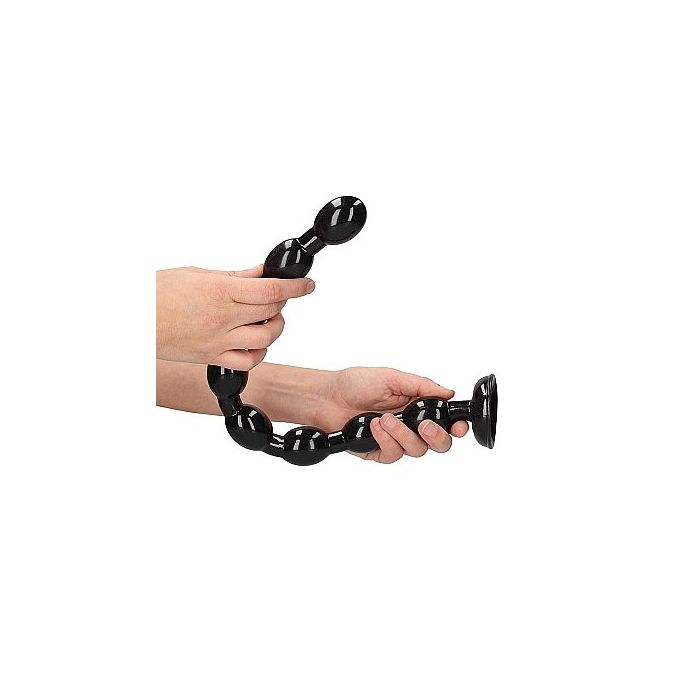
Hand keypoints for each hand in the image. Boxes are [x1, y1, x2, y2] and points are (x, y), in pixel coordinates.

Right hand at [156, 265, 313, 369]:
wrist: (132, 319)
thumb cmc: (157, 293)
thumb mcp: (197, 274)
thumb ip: (234, 276)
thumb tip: (260, 273)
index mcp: (219, 291)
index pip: (271, 290)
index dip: (295, 288)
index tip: (307, 285)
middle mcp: (222, 318)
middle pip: (271, 312)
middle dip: (281, 303)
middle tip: (276, 296)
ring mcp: (218, 341)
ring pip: (265, 339)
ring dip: (274, 328)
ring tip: (267, 319)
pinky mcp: (212, 357)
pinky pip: (247, 362)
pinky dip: (259, 352)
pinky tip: (255, 342)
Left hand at [316, 367, 469, 462]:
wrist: (326, 397)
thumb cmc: (354, 383)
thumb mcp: (391, 377)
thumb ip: (421, 386)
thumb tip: (447, 392)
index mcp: (416, 405)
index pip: (445, 420)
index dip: (457, 426)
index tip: (459, 426)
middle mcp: (409, 424)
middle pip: (438, 443)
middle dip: (436, 436)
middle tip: (424, 425)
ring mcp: (395, 440)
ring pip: (416, 450)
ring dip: (403, 435)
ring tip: (385, 419)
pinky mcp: (379, 452)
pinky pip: (393, 455)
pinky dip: (386, 441)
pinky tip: (374, 427)